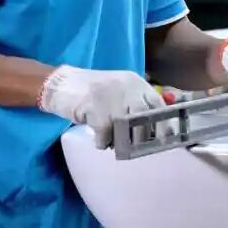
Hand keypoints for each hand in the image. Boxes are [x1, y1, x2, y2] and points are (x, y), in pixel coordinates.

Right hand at [39, 65, 173, 148]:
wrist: (62, 84)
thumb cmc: (94, 91)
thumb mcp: (120, 90)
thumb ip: (136, 103)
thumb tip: (154, 129)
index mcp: (135, 83)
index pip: (158, 104)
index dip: (163, 123)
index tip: (165, 139)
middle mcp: (126, 88)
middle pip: (145, 118)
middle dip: (143, 135)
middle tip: (136, 145)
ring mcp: (111, 99)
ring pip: (127, 129)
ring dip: (122, 140)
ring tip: (114, 140)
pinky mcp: (95, 111)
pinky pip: (105, 136)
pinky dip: (103, 142)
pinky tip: (99, 138)